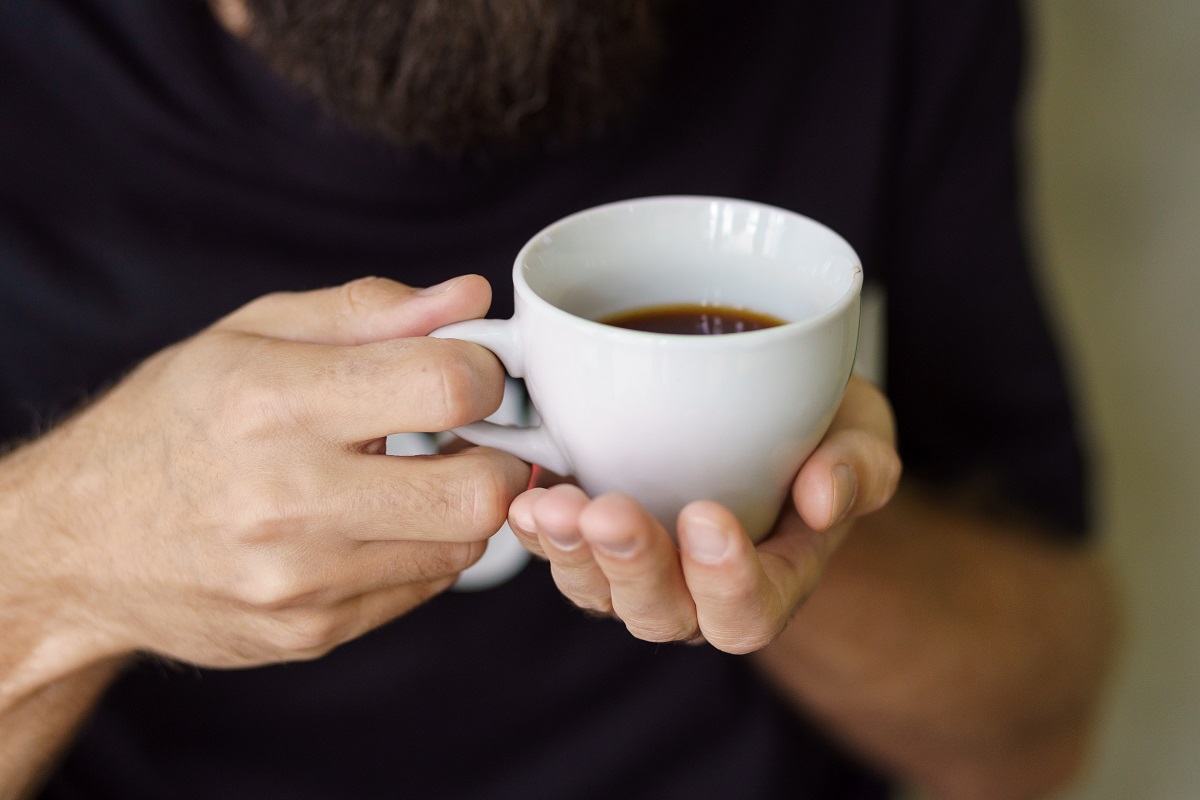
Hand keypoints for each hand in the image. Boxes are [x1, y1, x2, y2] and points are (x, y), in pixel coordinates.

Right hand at [1, 276, 529, 676]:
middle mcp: (287, 499)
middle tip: (473, 435)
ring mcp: (301, 580)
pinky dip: (422, 550)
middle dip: (500, 454)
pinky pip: (423, 588)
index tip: (471, 373)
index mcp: (272, 402)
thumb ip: (369, 311)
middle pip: (478, 490)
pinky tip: (377, 522)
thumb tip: (468, 297)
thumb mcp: (250, 335)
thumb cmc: (169, 424)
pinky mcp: (311, 631)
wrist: (77, 545)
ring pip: (463, 546)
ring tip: (413, 474)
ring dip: (462, 503)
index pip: (449, 387)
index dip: (486, 373)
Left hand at [507, 375, 899, 653]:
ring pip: (598, 593)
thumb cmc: (819, 435)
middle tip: (611, 513)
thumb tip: (825, 493)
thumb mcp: (861, 435)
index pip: (748, 611)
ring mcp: (639, 573)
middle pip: (661, 612)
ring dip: (572, 552)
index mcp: (771, 582)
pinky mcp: (593, 542)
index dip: (725, 580)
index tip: (707, 517)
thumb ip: (861, 466)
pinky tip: (522, 496)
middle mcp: (697, 594)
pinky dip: (534, 531)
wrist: (768, 423)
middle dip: (633, 565)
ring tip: (550, 506)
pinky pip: (558, 554)